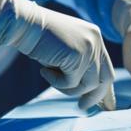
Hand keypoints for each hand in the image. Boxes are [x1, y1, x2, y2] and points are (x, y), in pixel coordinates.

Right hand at [0, 0, 115, 109]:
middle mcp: (96, 41)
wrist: (23, 23)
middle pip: (105, 78)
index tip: (104, 105)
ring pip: (87, 84)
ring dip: (67, 88)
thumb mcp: (66, 52)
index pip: (107, 68)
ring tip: (50, 76)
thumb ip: (80, 66)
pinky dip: (55, 82)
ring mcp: (89, 48)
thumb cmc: (39, 40)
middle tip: (82, 107)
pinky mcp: (77, 56)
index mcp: (95, 38)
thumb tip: (89, 91)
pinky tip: (44, 70)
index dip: (105, 89)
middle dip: (94, 96)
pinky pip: (70, 83)